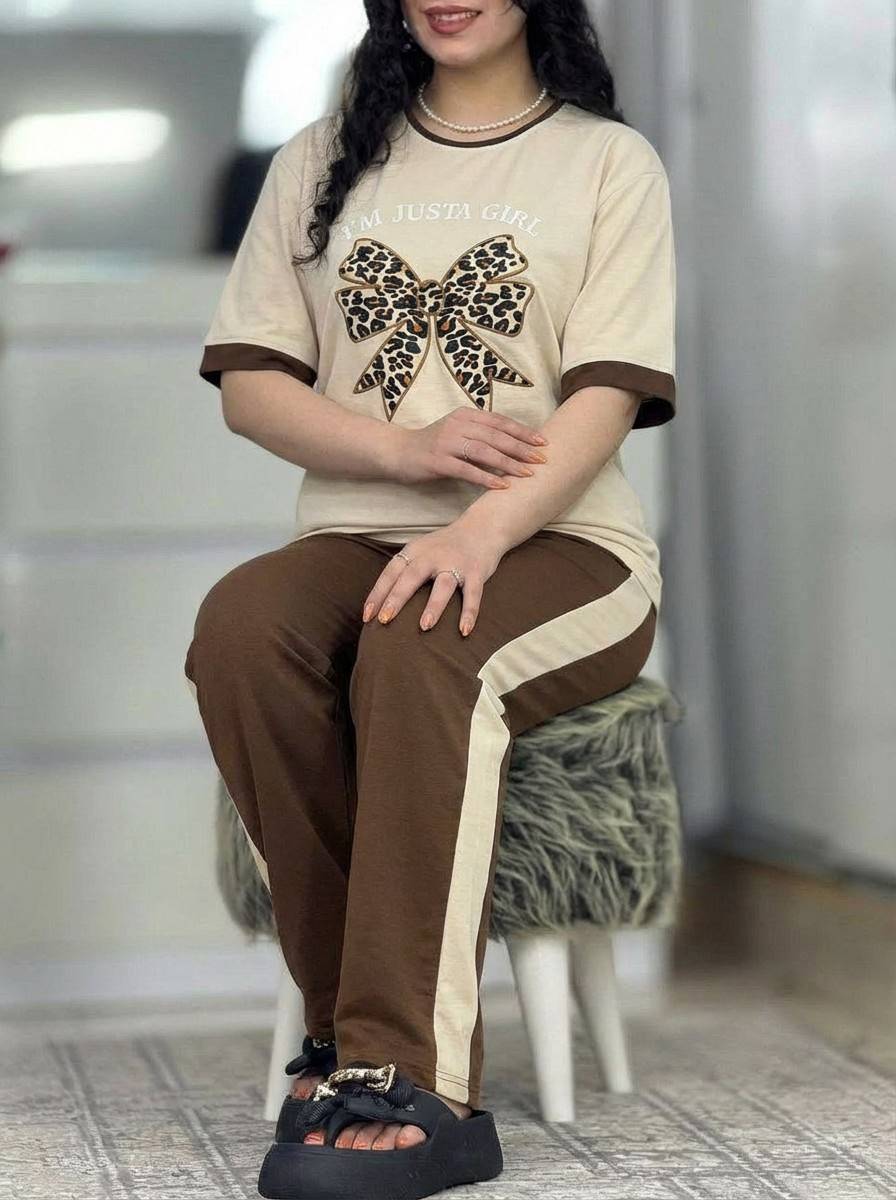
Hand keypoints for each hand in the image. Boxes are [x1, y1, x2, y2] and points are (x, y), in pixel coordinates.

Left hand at [361, 523, 506, 636]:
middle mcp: (433, 556)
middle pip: (411, 577)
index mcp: (415, 551)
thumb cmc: (445, 547)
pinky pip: (473, 594)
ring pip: (443, 585)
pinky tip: (464, 631)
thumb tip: (381, 604)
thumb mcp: (420, 551)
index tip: (366, 616)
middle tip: (384, 620)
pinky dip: (469, 612)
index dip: (377, 594)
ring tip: (424, 626)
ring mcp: (455, 563)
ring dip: (433, 606)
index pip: (391, 573)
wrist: (482, 527)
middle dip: (397, 598)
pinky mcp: (476, 572)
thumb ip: (404, 571)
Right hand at [391, 406, 547, 488]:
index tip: (543, 441)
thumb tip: (514, 445)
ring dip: (508, 464)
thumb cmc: (432, 445)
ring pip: (484, 452)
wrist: (397, 452)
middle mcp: (457, 425)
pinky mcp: (438, 461)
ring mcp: (446, 442)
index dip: (523, 431)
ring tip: (527, 474)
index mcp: (466, 415)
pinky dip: (486, 478)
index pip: (500, 422)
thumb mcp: (458, 432)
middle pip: (496, 436)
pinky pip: (466, 470)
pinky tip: (502, 486)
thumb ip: (481, 435)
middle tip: (542, 460)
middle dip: (522, 448)